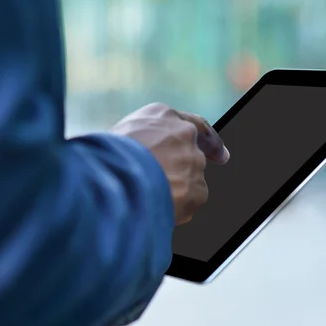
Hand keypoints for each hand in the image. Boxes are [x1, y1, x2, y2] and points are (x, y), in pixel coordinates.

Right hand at [110, 103, 229, 224]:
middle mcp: (183, 133)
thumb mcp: (116, 138)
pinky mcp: (197, 188)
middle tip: (164, 187)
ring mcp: (193, 161)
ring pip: (189, 181)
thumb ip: (141, 143)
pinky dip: (178, 209)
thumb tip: (145, 158)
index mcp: (162, 115)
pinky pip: (190, 202)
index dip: (208, 141)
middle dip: (181, 173)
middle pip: (190, 156)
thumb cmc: (104, 158)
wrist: (112, 179)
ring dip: (175, 192)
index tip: (221, 155)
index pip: (193, 124)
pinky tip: (156, 210)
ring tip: (145, 199)